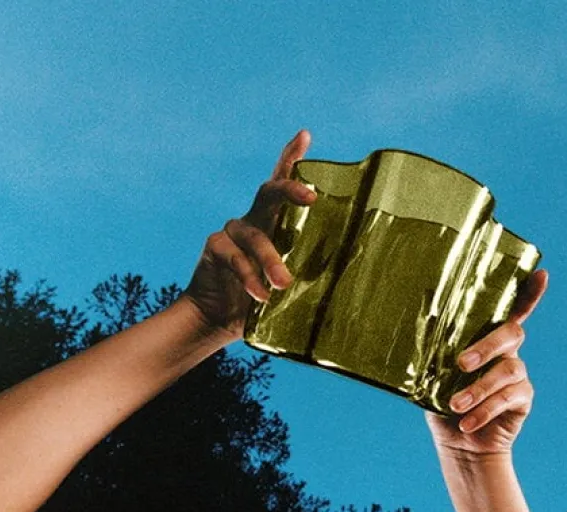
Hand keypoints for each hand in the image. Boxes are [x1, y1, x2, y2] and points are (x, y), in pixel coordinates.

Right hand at [183, 129, 316, 339]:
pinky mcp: (215, 248)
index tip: (305, 135)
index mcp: (272, 223)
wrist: (218, 320)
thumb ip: (308, 277)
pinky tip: (260, 295)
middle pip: (269, 193)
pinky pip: (235, 259)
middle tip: (311, 197)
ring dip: (271, 258)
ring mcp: (232, 232)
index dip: (290, 157)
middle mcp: (253, 220)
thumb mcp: (290, 288)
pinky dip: (249, 277)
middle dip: (290, 188)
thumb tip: (352, 281)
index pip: (281, 183)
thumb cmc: (262, 303)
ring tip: (283, 284)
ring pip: (256, 235)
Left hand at [425, 270, 548, 457]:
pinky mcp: (522, 399)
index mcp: (487, 339)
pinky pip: (508, 398)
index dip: (528, 293)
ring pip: (508, 370)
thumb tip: (418, 320)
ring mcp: (517, 374)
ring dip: (479, 388)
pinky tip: (467, 423)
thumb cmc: (444, 403)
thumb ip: (431, 351)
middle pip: (511, 333)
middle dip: (487, 346)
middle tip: (461, 364)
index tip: (541, 274)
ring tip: (455, 405)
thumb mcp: (430, 376)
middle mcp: (507, 352)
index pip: (511, 311)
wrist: (458, 443)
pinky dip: (484, 410)